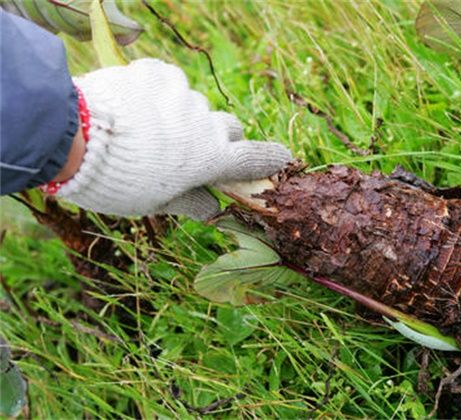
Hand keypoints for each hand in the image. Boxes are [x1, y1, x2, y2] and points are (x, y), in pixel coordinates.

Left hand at [56, 59, 290, 219]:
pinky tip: (137, 105)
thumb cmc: (119, 183)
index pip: (254, 158)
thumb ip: (189, 202)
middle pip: (228, 127)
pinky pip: (168, 81)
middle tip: (192, 150)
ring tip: (150, 129)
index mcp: (212, 159)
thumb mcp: (156, 203)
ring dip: (183, 116)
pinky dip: (159, 92)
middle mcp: (205, 124)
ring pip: (194, 104)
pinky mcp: (156, 74)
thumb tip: (212, 210)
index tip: (283, 157)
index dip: (270, 158)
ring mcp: (182, 95)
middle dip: (218, 138)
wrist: (75, 139)